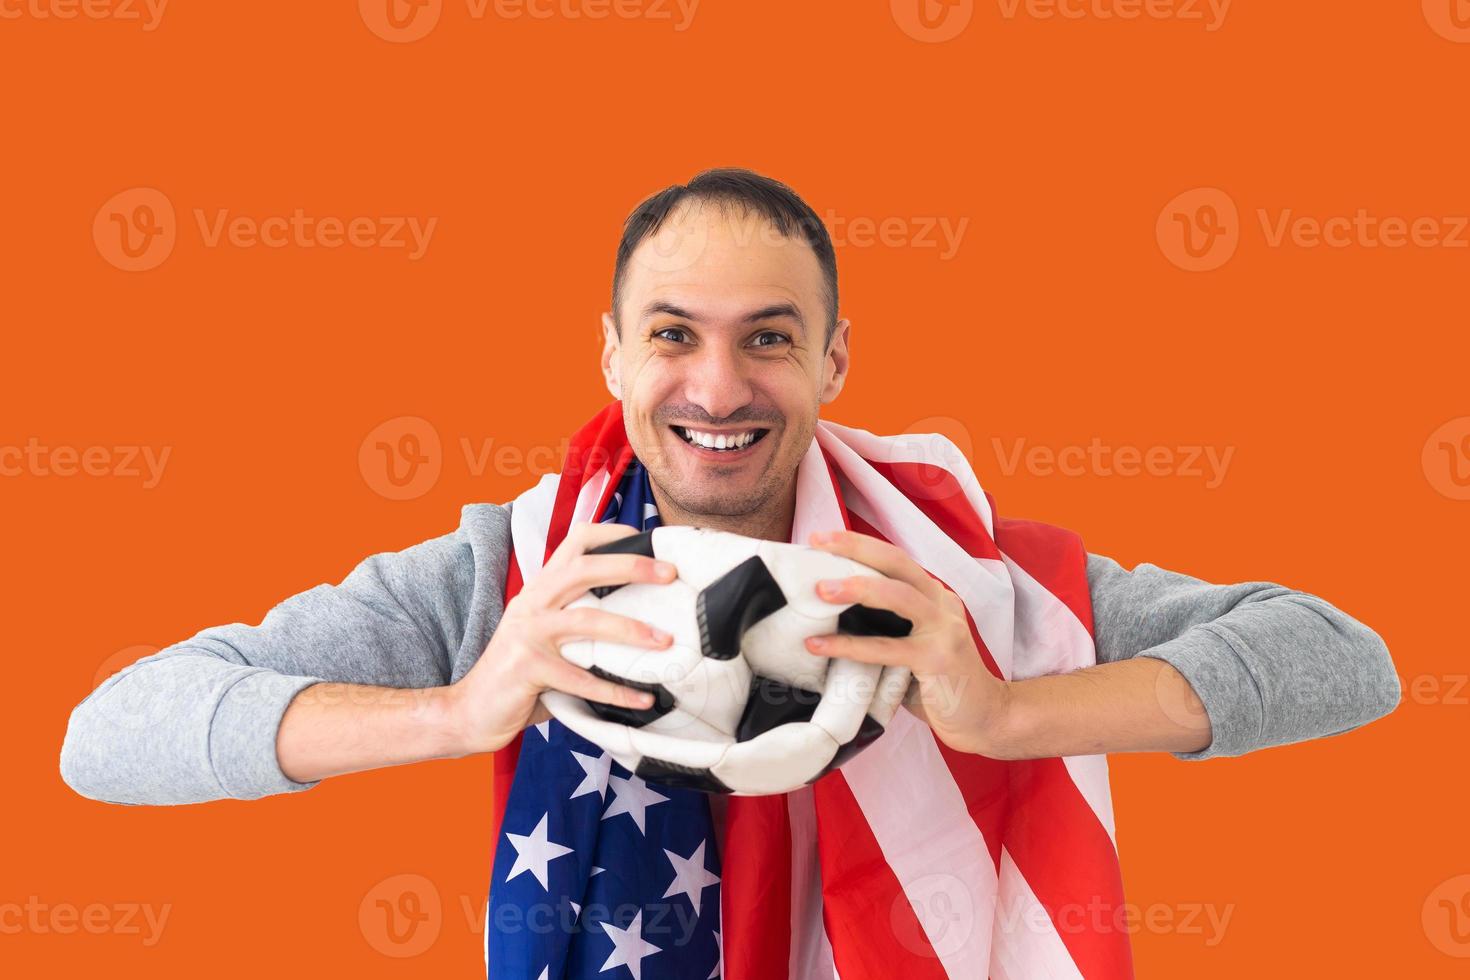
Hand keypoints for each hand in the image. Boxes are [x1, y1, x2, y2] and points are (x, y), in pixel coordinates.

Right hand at [445, 523, 677, 754]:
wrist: (471, 710)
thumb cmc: (520, 675)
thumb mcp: (547, 636)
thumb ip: (581, 623)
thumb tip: (644, 622)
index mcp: (540, 589)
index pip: (574, 541)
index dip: (612, 534)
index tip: (650, 542)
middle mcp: (533, 603)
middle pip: (584, 569)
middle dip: (631, 567)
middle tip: (670, 574)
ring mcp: (528, 634)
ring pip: (587, 621)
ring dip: (631, 630)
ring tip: (666, 642)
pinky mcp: (528, 668)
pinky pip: (581, 679)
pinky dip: (615, 691)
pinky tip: (642, 700)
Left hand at [804, 529, 1010, 755]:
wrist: (985, 719)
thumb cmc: (941, 683)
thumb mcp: (914, 645)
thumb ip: (886, 627)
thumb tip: (829, 617)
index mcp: (934, 597)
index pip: (895, 560)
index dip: (860, 545)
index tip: (822, 539)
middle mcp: (942, 604)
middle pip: (898, 562)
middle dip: (857, 547)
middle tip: (818, 543)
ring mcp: (944, 630)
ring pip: (899, 595)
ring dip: (858, 587)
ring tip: (820, 590)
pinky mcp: (938, 659)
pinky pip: (888, 648)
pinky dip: (850, 645)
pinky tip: (820, 645)